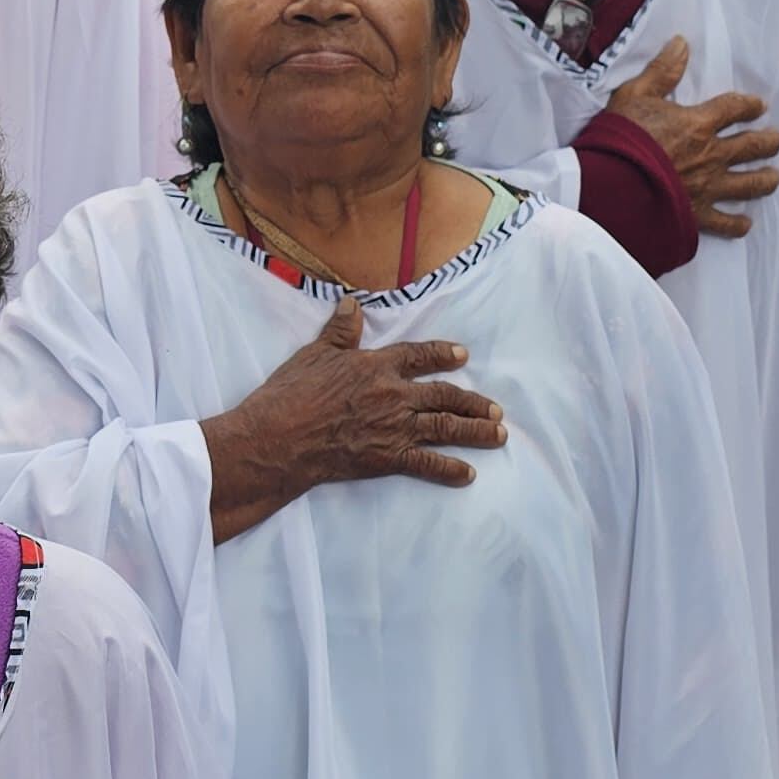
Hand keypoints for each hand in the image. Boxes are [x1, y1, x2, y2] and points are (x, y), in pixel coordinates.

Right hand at [198, 299, 506, 541]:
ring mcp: (394, 427)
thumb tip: (351, 304)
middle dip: (473, 402)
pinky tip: (469, 474)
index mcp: (377, 366)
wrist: (280, 436)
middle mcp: (394, 395)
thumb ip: (339, 331)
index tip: (463, 356)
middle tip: (496, 409)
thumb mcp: (314, 353)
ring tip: (497, 436)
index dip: (443, 355)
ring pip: (445, 427)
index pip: (419, 356)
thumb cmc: (292, 393)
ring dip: (474, 431)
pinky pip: (427, 464)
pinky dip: (450, 469)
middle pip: (444, 396)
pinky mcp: (387, 457)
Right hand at [605, 37, 778, 239]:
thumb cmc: (619, 139)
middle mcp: (711, 155)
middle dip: (767, 142)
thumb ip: (661, 71)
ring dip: (764, 179)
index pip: (733, 109)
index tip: (759, 106)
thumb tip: (681, 43)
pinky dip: (736, 224)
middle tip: (778, 140)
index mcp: (698, 124)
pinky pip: (724, 222)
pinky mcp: (697, 214)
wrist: (611, 184)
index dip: (749, 106)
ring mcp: (708, 187)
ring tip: (775, 177)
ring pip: (748, 183)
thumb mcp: (634, 95)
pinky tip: (745, 224)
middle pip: (750, 146)